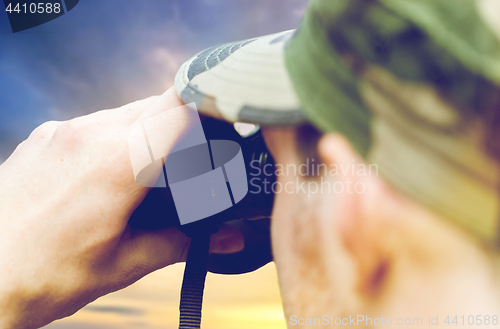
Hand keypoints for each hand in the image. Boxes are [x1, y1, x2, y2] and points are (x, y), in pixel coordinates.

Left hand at [0, 87, 243, 328]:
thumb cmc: (47, 276)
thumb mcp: (127, 263)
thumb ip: (184, 241)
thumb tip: (231, 240)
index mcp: (119, 161)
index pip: (177, 106)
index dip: (206, 110)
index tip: (220, 130)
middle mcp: (88, 133)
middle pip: (153, 105)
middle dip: (178, 127)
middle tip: (187, 165)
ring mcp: (60, 132)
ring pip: (121, 114)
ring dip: (143, 135)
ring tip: (144, 178)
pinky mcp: (41, 138)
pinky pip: (90, 125)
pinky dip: (110, 140)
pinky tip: (103, 179)